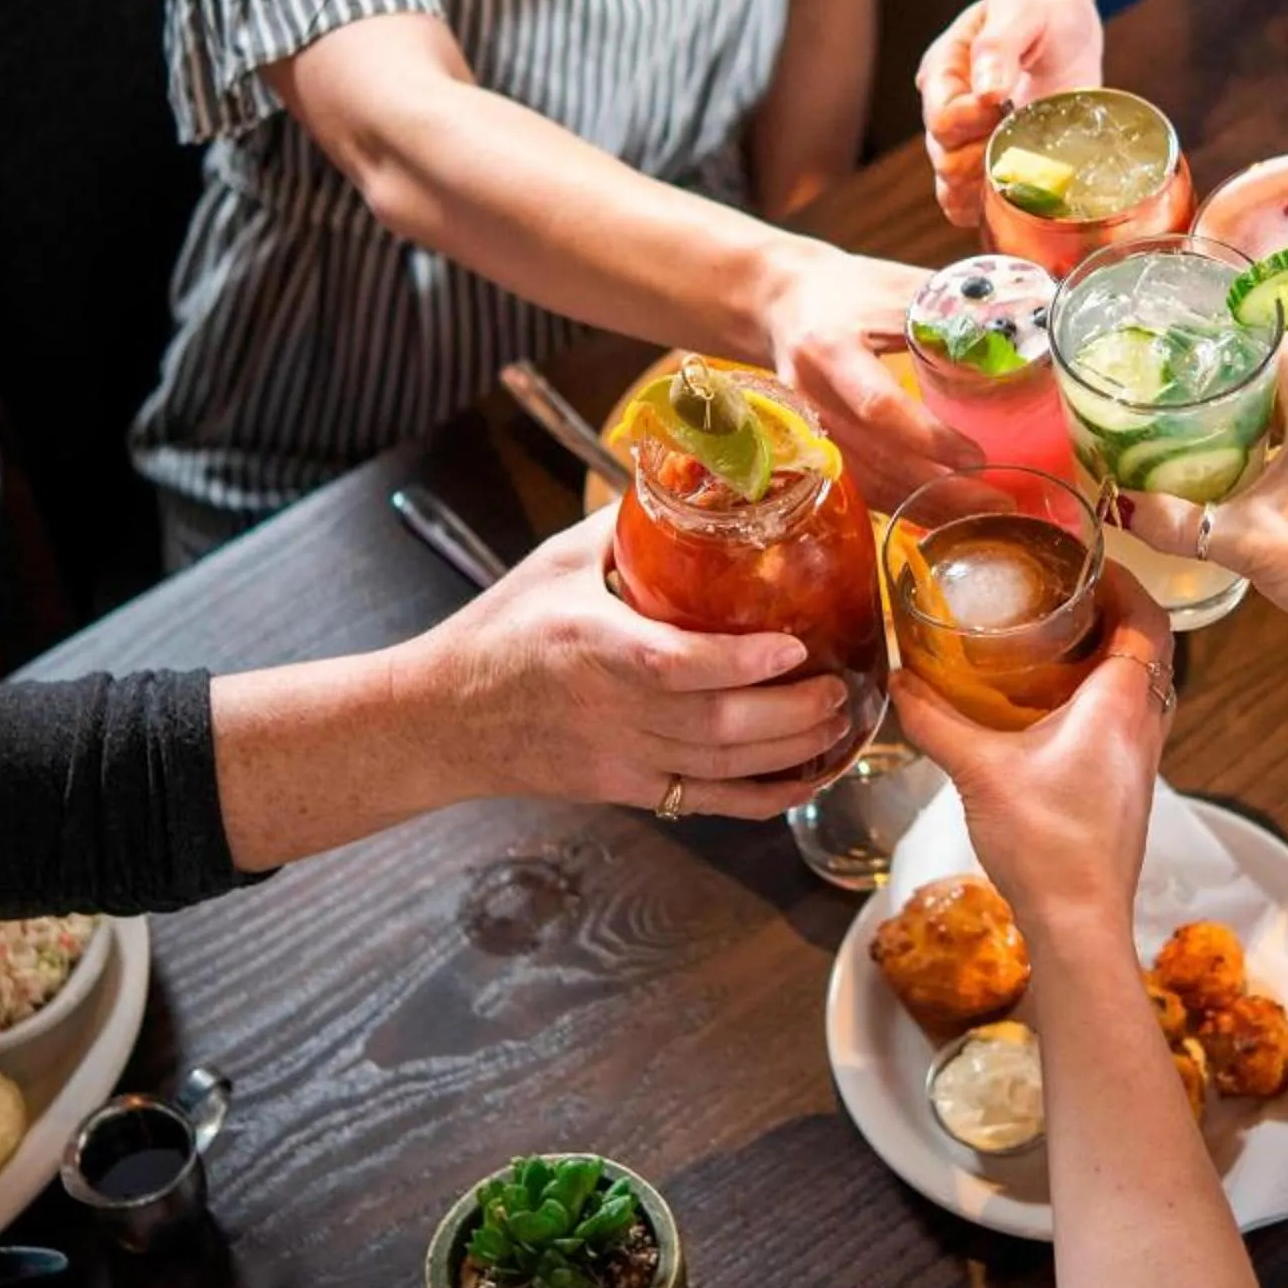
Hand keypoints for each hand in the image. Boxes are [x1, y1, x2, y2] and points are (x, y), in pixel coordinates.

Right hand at [398, 510, 854, 817]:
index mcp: (588, 642)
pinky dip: (762, 798)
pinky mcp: (623, 789)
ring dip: (791, 752)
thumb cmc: (501, 630)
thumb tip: (699, 483)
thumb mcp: (555, 561)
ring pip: (717, 770)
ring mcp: (617, 758)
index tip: (793, 645)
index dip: (737, 663)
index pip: (670, 664)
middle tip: (844, 687)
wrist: (443, 717)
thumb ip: (628, 527)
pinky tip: (807, 778)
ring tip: (842, 721)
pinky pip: (704, 804)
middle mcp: (606, 708)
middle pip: (712, 728)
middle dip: (791, 715)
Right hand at [762, 245, 979, 505]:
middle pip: (877, 460)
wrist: (778, 304)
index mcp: (830, 349)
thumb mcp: (890, 286)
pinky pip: (864, 488)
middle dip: (940, 489)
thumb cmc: (844, 291)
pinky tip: (947, 514)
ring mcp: (809, 431)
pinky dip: (907, 505)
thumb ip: (946, 310)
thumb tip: (1021, 328)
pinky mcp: (817, 450)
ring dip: (928, 507)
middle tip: (999, 502)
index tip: (977, 455)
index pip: (878, 406)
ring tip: (986, 513)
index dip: (928, 436)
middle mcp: (813, 398)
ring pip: (870, 485)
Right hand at [888, 564, 1173, 932]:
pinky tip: (1053, 705)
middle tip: (1066, 593)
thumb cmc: (1045, 844)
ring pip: (1143, 685)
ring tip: (1058, 639)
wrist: (1079, 922)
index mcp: (1120, 704)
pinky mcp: (1128, 787)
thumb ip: (934, 721)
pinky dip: (1103, 695)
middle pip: (1151, 647)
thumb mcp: (978, 771)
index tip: (1087, 561)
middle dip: (1116, 612)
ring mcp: (1142, 759)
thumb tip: (899, 679)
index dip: (1125, 581)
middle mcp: (1143, 724)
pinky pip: (1128, 718)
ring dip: (1112, 655)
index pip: (1147, 619)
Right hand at [917, 0, 1104, 226]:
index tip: (1006, 105)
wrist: (1068, 31)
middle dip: (981, 158)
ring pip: (952, 188)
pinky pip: (972, 205)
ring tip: (1024, 171)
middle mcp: (947, 111)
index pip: (941, 116)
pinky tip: (1018, 199)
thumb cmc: (1044, 14)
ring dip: (985, 190)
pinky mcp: (991, 166)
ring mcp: (966, 144)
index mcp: (944, 71)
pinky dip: (990, 210)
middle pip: (943, 158)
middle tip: (1024, 139)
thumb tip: (986, 92)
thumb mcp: (1024, 12)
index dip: (970, 121)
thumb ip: (1000, 46)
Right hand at [1124, 342, 1287, 661]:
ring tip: (1189, 424)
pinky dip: (1265, 447)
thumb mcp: (1250, 544)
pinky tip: (1228, 470)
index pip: (1280, 347)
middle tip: (1174, 388)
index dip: (1235, 339)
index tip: (1188, 346)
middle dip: (1228, 381)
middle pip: (1277, 378)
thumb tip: (1119, 507)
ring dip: (1246, 418)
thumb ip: (1182, 525)